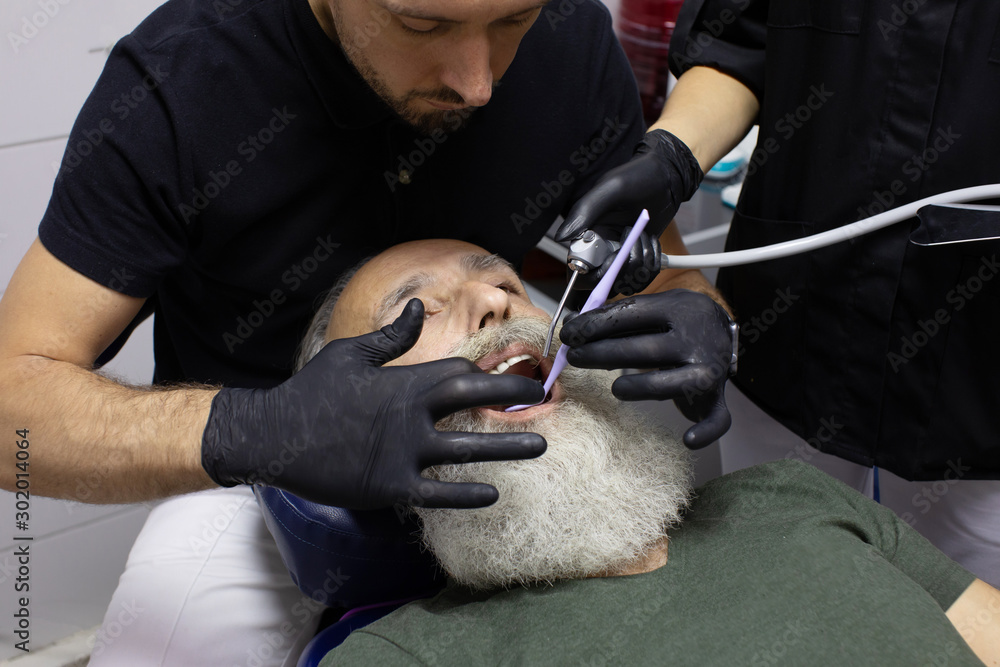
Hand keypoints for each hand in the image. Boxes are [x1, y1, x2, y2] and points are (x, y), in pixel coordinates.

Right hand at [201, 299, 546, 508]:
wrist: (274, 436)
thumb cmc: (312, 391)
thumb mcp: (350, 354)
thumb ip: (390, 337)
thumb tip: (419, 310)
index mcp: (404, 382)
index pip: (459, 373)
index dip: (485, 376)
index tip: (501, 381)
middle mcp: (412, 416)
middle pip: (474, 401)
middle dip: (512, 396)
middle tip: (543, 396)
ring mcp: (405, 454)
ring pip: (468, 450)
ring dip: (508, 448)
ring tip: (539, 447)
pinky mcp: (392, 488)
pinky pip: (440, 494)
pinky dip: (468, 494)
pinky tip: (493, 494)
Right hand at [555, 129, 703, 295]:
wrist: (666, 177)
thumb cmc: (638, 176)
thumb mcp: (611, 188)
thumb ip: (585, 210)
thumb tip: (561, 236)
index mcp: (588, 234)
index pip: (579, 271)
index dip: (598, 273)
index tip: (616, 257)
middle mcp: (601, 248)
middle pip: (604, 283)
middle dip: (625, 269)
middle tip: (636, 242)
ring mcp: (620, 256)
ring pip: (626, 282)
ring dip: (643, 262)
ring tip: (645, 236)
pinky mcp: (637, 259)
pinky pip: (642, 278)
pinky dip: (653, 263)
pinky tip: (652, 242)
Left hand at [559, 289, 735, 448]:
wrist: (721, 333)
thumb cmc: (674, 323)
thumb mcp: (651, 306)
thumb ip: (614, 314)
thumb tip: (570, 323)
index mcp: (679, 309)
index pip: (633, 314)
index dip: (596, 324)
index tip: (569, 334)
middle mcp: (697, 339)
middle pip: (646, 349)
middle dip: (604, 353)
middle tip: (575, 357)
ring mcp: (709, 371)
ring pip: (674, 384)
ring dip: (642, 387)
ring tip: (616, 388)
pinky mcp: (715, 399)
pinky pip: (717, 419)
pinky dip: (705, 431)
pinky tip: (688, 440)